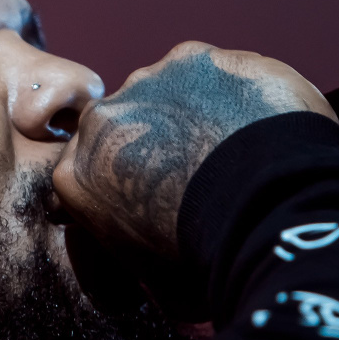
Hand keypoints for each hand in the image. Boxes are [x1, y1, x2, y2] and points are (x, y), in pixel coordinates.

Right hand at [52, 42, 334, 258]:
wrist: (262, 213)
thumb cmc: (208, 260)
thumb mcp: (156, 282)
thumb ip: (142, 257)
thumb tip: (160, 270)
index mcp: (76, 175)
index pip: (91, 174)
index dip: (126, 185)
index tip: (159, 198)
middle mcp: (100, 120)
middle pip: (125, 126)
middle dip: (155, 143)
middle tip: (203, 173)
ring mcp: (145, 81)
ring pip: (167, 93)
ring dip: (194, 112)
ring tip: (239, 146)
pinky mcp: (194, 57)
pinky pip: (213, 73)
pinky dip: (234, 93)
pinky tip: (262, 122)